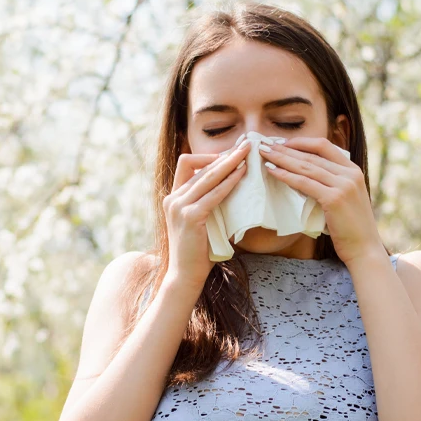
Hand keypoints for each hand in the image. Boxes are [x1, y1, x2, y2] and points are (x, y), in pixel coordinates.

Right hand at [163, 138, 250, 290]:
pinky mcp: (190, 216)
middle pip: (199, 164)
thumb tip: (237, 187)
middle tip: (246, 144)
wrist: (185, 275)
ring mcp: (179, 206)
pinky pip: (214, 193)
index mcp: (173, 197)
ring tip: (247, 154)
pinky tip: (242, 175)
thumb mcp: (203, 222)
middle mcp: (173, 198)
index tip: (231, 153)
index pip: (187, 163)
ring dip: (229, 163)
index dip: (209, 155)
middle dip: (225, 154)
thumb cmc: (199, 252)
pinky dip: (229, 182)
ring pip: (207, 175)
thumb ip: (212, 204)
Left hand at [258, 136, 385, 264]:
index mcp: (353, 170)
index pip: (324, 146)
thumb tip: (303, 177)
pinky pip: (304, 183)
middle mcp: (350, 173)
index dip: (301, 142)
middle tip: (265, 145)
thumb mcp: (345, 198)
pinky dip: (286, 175)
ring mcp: (343, 185)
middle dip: (286, 149)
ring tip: (264, 154)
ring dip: (282, 158)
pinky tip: (273, 171)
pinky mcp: (334, 198)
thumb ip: (331, 184)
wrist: (365, 249)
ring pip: (306, 166)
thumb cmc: (352, 228)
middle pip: (312, 155)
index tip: (283, 143)